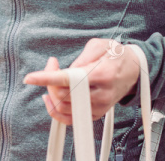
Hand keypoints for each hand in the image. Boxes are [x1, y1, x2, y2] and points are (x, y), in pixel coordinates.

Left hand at [23, 39, 139, 124]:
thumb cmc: (115, 55)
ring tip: (53, 76)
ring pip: (64, 108)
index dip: (47, 78)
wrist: (134, 70)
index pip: (69, 79)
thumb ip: (82, 57)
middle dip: (48, 80)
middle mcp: (100, 94)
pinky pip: (70, 119)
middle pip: (63, 95)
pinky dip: (55, 110)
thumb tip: (65, 71)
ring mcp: (99, 107)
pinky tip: (50, 96)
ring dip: (51, 93)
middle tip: (51, 64)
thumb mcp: (100, 45)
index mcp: (101, 74)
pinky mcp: (96, 114)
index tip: (30, 78)